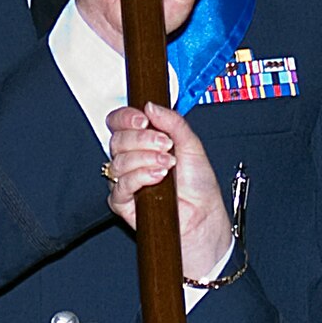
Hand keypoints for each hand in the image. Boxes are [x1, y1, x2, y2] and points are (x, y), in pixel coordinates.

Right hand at [106, 102, 234, 280]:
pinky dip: (139, 177)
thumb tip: (151, 106)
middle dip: (142, 139)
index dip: (126, 118)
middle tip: (164, 144)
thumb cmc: (198, 186)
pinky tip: (157, 176)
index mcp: (143, 142)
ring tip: (167, 164)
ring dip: (145, 158)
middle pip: (117, 139)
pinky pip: (120, 185)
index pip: (119, 122)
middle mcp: (131, 159)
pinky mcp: (123, 202)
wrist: (204, 216)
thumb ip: (172, 122)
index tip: (143, 120)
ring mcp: (126, 180)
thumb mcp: (191, 144)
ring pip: (118, 161)